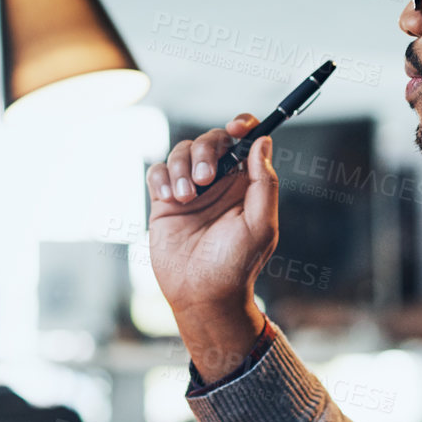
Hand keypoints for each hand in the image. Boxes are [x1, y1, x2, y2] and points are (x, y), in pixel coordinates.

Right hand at [144, 116, 278, 378]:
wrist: (202, 295)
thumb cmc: (237, 265)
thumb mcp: (260, 224)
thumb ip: (263, 183)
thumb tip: (262, 142)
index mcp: (245, 184)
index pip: (245, 141)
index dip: (242, 126)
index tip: (237, 128)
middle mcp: (218, 183)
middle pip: (210, 141)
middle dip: (205, 152)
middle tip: (204, 182)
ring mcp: (190, 191)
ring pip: (182, 152)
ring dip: (182, 168)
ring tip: (185, 199)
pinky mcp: (164, 203)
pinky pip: (158, 171)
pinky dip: (162, 177)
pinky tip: (169, 199)